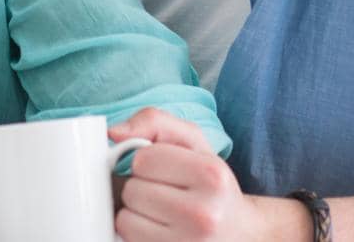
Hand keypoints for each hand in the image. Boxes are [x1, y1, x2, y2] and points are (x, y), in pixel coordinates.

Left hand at [110, 108, 295, 241]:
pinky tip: (158, 229)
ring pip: (125, 219)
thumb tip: (114, 132)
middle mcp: (203, 214)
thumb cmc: (210, 182)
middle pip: (132, 190)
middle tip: (165, 192)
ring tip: (162, 212)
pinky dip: (136, 233)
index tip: (164, 169)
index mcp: (211, 175)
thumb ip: (154, 122)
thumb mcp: (192, 142)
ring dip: (136, 212)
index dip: (146, 161)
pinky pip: (128, 239)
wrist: (239, 232)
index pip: (143, 159)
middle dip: (141, 187)